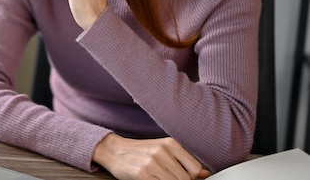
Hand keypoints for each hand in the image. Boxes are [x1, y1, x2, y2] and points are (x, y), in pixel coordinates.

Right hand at [93, 134, 210, 179]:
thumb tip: (205, 175)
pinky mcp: (143, 175)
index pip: (195, 168)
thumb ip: (183, 161)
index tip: (180, 175)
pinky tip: (150, 178)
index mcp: (170, 143)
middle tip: (164, 176)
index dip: (190, 176)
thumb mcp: (162, 150)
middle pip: (185, 179)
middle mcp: (162, 152)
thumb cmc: (139, 151)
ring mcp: (152, 164)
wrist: (113, 150)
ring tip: (157, 177)